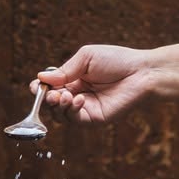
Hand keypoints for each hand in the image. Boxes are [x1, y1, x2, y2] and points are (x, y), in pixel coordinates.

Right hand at [34, 46, 154, 125]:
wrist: (141, 72)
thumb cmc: (117, 60)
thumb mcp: (85, 58)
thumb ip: (64, 70)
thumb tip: (40, 78)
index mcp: (74, 79)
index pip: (50, 88)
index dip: (40, 89)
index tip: (36, 86)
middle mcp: (78, 95)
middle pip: (52, 104)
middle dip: (47, 99)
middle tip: (51, 94)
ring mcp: (86, 108)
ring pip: (61, 115)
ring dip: (58, 106)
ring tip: (65, 95)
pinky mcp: (96, 119)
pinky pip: (76, 120)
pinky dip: (71, 111)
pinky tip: (78, 99)